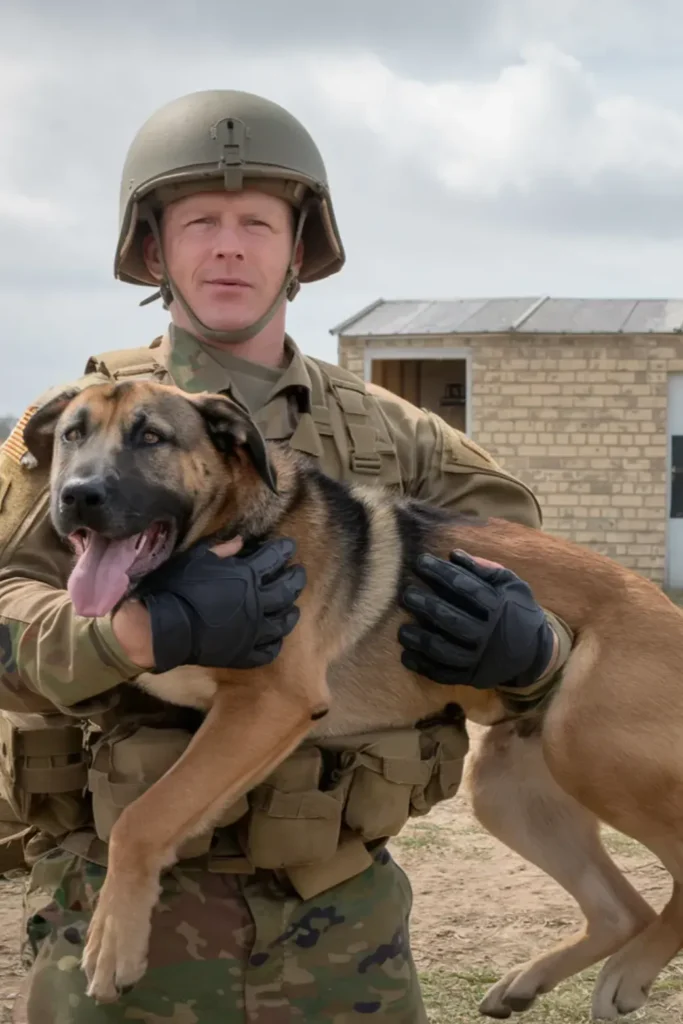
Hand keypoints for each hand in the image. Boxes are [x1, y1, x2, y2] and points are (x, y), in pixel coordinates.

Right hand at [116, 536, 305, 673]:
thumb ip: (222, 549)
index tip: (289, 547)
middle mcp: (258, 602)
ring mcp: (254, 630)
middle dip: (296, 578)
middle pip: (287, 589)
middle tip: (298, 573)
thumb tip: (241, 541)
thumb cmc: (179, 588)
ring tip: (293, 608)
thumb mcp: (197, 558)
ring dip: (291, 612)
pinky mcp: (246, 652)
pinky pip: (268, 650)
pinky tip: (275, 638)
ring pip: (283, 621)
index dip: (284, 550)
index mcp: (247, 576)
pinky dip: (275, 643)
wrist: (164, 628)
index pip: (274, 558)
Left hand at [398, 549, 553, 689]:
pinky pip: (444, 674)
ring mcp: (480, 659)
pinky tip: (407, 656)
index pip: (466, 588)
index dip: (442, 573)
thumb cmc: (517, 611)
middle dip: (426, 606)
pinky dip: (424, 667)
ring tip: (402, 630)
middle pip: (452, 620)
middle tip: (406, 594)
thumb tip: (453, 554)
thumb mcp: (512, 585)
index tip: (420, 561)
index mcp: (499, 608)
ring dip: (420, 640)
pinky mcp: (472, 677)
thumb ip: (485, 569)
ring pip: (445, 651)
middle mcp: (489, 635)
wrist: (535, 653)